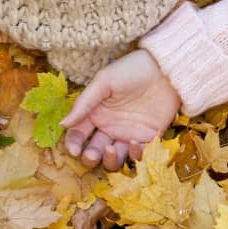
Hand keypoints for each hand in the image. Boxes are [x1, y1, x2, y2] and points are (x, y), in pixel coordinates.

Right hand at [60, 49, 180, 170]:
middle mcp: (109, 127)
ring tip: (111, 149)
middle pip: (95, 151)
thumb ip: (84, 103)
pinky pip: (138, 156)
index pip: (78, 134)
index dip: (73, 144)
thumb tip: (62, 124)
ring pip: (114, 159)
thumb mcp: (104, 81)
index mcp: (96, 113)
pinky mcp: (148, 140)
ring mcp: (128, 135)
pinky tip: (133, 143)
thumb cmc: (131, 70)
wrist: (165, 69)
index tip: (74, 150)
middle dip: (90, 157)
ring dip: (110, 160)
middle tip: (92, 155)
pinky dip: (134, 155)